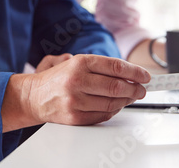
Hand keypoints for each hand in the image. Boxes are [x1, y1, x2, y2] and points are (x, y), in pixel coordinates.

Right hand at [1, 55, 150, 131]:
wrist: (33, 96)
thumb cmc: (58, 78)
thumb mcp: (75, 61)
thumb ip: (100, 65)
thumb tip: (128, 72)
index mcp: (80, 62)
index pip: (115, 67)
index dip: (135, 72)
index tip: (145, 76)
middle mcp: (78, 80)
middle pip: (116, 87)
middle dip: (135, 89)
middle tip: (142, 90)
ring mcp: (76, 100)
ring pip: (112, 103)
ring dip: (126, 101)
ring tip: (130, 97)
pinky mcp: (75, 117)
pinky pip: (102, 115)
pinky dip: (113, 111)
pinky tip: (116, 106)